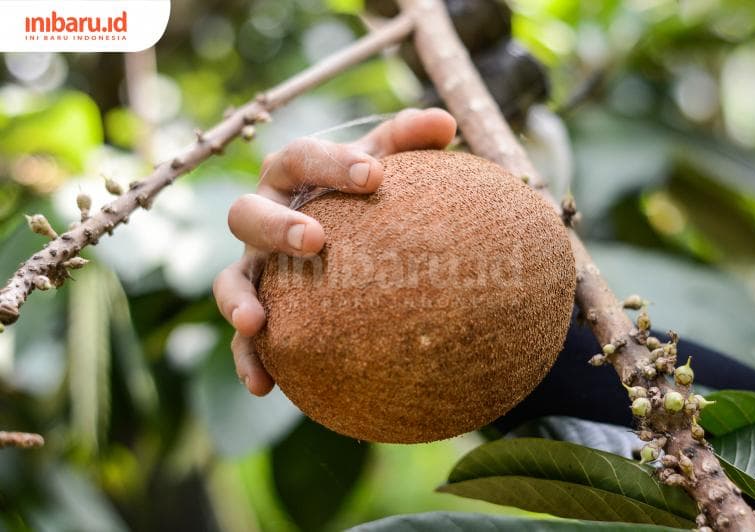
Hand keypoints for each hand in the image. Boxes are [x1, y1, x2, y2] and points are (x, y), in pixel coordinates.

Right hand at [213, 108, 456, 395]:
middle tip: (315, 240)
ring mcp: (254, 267)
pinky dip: (246, 358)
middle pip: (247, 213)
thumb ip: (409, 142)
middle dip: (276, 225)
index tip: (375, 176)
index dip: (332, 164)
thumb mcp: (387, 167)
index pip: (302, 158)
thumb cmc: (368, 195)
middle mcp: (265, 216)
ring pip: (229, 278)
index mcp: (294, 174)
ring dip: (237, 298)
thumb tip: (445, 121)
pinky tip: (264, 387)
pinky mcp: (256, 311)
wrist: (349, 240)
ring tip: (257, 322)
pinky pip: (242, 339)